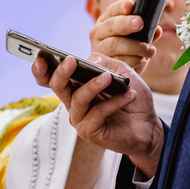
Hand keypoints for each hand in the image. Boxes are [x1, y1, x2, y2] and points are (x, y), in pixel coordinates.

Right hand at [32, 53, 163, 175]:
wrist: (148, 125)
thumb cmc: (131, 97)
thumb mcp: (122, 72)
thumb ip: (105, 62)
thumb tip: (90, 61)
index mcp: (76, 86)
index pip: (51, 77)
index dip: (42, 69)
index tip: (41, 57)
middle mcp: (74, 102)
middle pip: (58, 86)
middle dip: (61, 73)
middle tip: (71, 61)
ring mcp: (80, 118)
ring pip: (78, 100)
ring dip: (92, 86)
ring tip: (108, 77)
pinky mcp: (90, 131)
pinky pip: (96, 114)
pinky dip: (113, 102)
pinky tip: (129, 95)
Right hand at [88, 0, 159, 71]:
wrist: (118, 70)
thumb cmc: (128, 49)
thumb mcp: (138, 38)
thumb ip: (147, 32)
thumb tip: (157, 30)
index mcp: (106, 20)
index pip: (113, 10)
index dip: (121, 7)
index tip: (130, 4)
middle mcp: (98, 32)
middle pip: (112, 25)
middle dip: (126, 23)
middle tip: (140, 23)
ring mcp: (98, 48)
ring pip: (114, 44)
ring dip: (135, 47)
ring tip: (150, 50)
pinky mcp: (102, 63)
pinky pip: (118, 60)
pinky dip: (133, 60)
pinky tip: (141, 60)